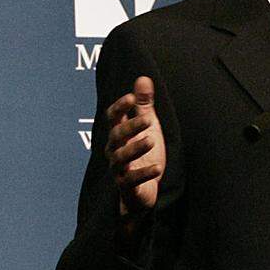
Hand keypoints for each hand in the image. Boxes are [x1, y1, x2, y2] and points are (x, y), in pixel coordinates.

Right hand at [105, 76, 164, 214]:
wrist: (144, 191)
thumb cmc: (143, 155)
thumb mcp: (146, 128)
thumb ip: (143, 106)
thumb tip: (143, 78)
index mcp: (118, 135)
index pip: (113, 118)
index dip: (120, 107)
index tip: (130, 98)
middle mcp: (114, 151)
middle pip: (116, 136)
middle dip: (130, 127)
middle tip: (148, 120)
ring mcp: (119, 170)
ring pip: (121, 158)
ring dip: (135, 149)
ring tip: (151, 140)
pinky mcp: (126, 187)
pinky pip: (131, 180)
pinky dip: (143, 174)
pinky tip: (157, 168)